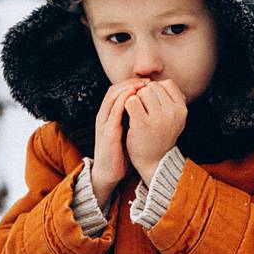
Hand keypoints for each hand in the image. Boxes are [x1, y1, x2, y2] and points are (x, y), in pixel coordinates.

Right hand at [91, 77, 148, 208]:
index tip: (146, 82)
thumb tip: (149, 109)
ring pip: (112, 99)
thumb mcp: (125, 131)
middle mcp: (104, 116)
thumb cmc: (119, 152)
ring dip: (128, 89)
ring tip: (142, 86)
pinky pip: (114, 113)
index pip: (116, 91)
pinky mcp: (108, 133)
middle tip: (146, 81)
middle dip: (130, 83)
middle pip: (114, 90)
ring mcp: (104, 124)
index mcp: (108, 115)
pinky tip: (135, 99)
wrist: (108, 172)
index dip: (131, 83)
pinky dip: (124, 103)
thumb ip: (132, 119)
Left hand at [125, 79, 186, 183]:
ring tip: (138, 114)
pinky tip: (129, 115)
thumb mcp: (173, 117)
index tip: (153, 103)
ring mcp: (158, 118)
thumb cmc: (160, 136)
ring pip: (142, 92)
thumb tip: (165, 82)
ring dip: (136, 99)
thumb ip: (172, 100)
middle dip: (145, 94)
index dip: (157, 90)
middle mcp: (173, 112)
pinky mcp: (143, 123)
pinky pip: (131, 101)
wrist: (154, 161)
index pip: (167, 84)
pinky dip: (127, 105)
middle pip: (153, 86)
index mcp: (182, 109)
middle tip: (144, 110)